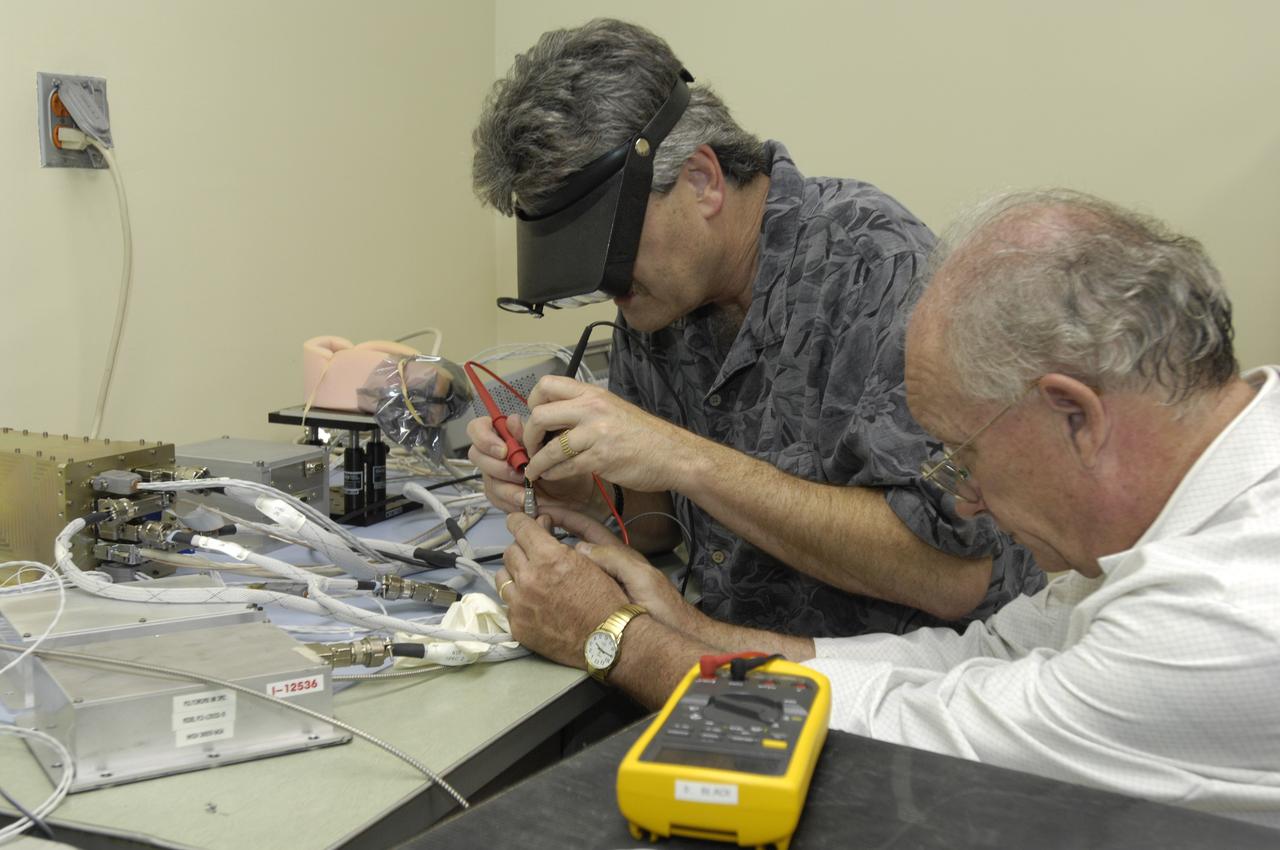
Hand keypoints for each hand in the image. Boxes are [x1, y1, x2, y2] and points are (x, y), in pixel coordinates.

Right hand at [466, 414, 599, 513]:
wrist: (575, 492)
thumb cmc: (561, 464)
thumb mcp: (549, 446)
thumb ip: (528, 434)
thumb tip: (512, 420)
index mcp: (504, 434)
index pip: (477, 428)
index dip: (484, 438)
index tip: (503, 450)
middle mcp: (495, 452)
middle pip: (476, 455)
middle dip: (497, 466)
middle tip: (519, 473)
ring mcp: (494, 474)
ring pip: (487, 479)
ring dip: (507, 486)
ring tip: (526, 492)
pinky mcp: (499, 494)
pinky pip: (495, 498)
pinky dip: (510, 500)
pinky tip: (524, 501)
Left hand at [496, 512, 627, 669]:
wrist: (610, 640)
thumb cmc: (606, 598)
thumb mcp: (588, 561)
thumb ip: (558, 542)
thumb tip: (542, 526)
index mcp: (549, 558)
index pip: (520, 527)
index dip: (519, 521)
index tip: (517, 521)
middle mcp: (529, 579)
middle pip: (510, 552)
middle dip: (522, 549)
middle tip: (535, 556)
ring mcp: (520, 604)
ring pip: (502, 577)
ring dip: (515, 575)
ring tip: (531, 581)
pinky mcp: (517, 626)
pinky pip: (508, 604)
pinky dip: (519, 600)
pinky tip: (535, 604)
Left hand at [521, 377, 699, 494]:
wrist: (673, 454)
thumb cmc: (644, 435)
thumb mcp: (612, 409)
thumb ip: (583, 409)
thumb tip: (552, 419)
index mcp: (593, 393)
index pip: (547, 385)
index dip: (532, 403)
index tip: (533, 419)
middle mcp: (592, 409)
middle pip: (540, 415)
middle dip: (528, 436)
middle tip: (531, 447)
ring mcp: (596, 434)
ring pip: (550, 447)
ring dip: (536, 462)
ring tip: (535, 469)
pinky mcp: (600, 459)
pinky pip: (564, 467)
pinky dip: (552, 474)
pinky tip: (552, 476)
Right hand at [540, 505, 705, 638]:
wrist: (667, 638)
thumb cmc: (660, 607)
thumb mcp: (639, 576)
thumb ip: (613, 559)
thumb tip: (578, 548)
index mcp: (616, 554)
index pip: (586, 527)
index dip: (565, 516)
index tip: (542, 510)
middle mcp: (605, 566)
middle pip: (572, 544)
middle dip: (550, 534)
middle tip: (525, 531)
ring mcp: (598, 585)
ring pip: (566, 566)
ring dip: (547, 559)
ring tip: (525, 556)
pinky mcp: (593, 604)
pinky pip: (568, 587)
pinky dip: (552, 582)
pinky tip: (537, 585)